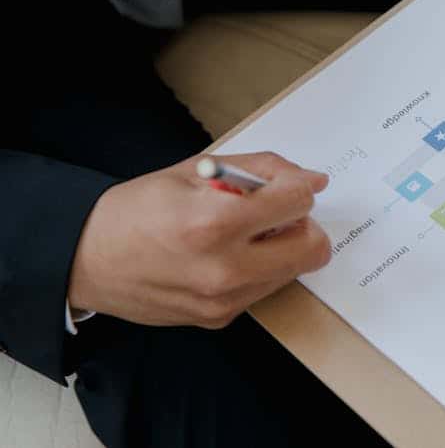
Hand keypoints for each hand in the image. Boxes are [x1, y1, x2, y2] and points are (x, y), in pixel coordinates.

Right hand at [68, 152, 330, 328]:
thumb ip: (260, 169)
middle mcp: (224, 269)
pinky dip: (261, 267)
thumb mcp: (197, 170)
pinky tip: (228, 255)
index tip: (290, 184)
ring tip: (244, 233)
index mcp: (214, 223)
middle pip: (313, 248)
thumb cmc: (138, 208)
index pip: (298, 202)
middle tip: (275, 212)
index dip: (300, 186)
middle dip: (303, 223)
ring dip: (283, 247)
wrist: (87, 261)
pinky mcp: (220, 319)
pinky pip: (266, 288)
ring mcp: (224, 300)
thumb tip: (312, 179)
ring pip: (294, 269)